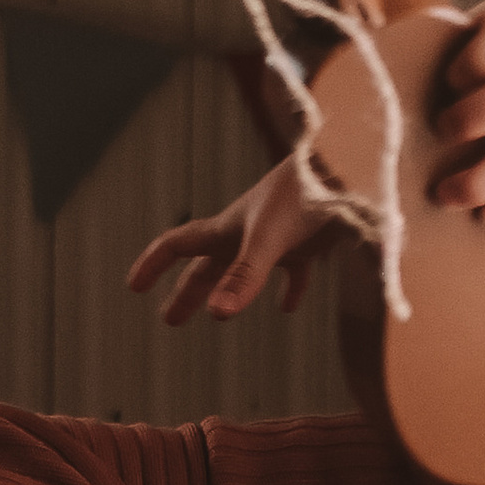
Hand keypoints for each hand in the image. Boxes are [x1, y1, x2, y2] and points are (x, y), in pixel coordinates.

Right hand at [128, 157, 337, 326]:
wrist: (350, 166)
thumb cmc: (306, 195)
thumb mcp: (268, 239)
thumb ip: (244, 276)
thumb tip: (216, 313)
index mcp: (227, 227)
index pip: (177, 245)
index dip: (153, 264)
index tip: (134, 287)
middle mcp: (246, 231)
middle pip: (207, 266)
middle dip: (187, 292)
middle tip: (169, 319)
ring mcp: (278, 236)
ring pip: (243, 269)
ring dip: (227, 290)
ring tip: (217, 316)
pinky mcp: (309, 242)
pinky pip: (294, 272)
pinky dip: (287, 290)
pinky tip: (288, 308)